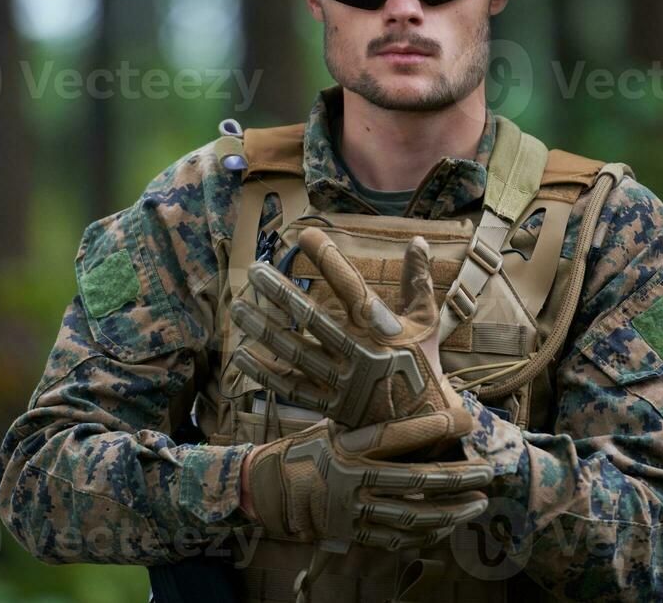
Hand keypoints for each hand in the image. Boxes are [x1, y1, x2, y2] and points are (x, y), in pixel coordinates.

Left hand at [231, 228, 462, 429]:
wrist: (422, 426)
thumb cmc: (421, 364)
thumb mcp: (425, 321)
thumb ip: (419, 281)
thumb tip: (418, 240)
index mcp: (384, 330)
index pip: (352, 287)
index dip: (328, 259)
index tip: (303, 235)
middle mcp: (361, 355)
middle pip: (314, 320)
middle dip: (282, 294)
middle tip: (256, 270)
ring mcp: (342, 383)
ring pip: (295, 353)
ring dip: (264, 329)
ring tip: (237, 307)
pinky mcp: (330, 407)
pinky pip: (291, 387)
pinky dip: (264, 371)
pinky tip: (241, 352)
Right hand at [239, 408, 491, 548]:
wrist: (265, 491)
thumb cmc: (303, 452)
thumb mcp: (331, 430)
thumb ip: (368, 429)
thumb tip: (411, 410)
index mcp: (346, 448)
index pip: (393, 436)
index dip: (429, 427)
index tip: (462, 417)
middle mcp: (351, 482)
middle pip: (414, 481)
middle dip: (457, 478)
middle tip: (487, 472)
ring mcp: (353, 513)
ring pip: (412, 517)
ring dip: (451, 512)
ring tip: (478, 504)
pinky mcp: (353, 534)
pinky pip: (397, 539)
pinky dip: (426, 535)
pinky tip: (447, 527)